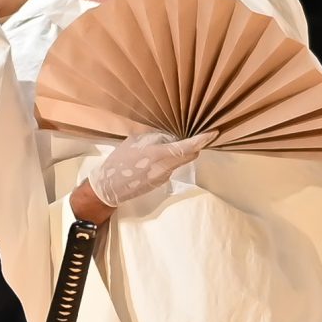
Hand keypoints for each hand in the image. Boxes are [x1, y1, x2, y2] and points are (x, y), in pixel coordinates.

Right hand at [85, 129, 215, 210]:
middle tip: (191, 133)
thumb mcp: (136, 141)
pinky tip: (155, 155)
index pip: (189, 147)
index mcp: (159, 155)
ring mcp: (164, 177)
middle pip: (190, 155)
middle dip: (194, 144)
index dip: (203, 139)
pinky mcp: (159, 182)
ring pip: (180, 161)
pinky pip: (170, 167)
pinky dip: (169, 159)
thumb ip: (156, 137)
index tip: (213, 132)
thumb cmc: (119, 162)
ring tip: (165, 142)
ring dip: (179, 151)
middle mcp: (166, 168)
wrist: (108, 188)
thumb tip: (171, 134)